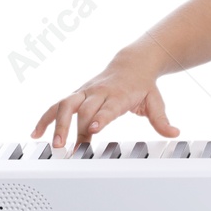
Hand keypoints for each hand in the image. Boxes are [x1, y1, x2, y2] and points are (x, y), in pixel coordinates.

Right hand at [30, 52, 177, 147]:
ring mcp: (85, 92)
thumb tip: (174, 132)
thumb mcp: (155, 102)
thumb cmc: (143, 85)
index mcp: (119, 95)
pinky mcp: (76, 94)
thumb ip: (161, 120)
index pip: (107, 107)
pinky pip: (56, 105)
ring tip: (51, 144)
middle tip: (68, 147)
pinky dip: (45, 118)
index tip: (94, 129)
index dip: (100, 117)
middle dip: (74, 128)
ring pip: (65, 105)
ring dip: (55, 124)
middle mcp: (99, 92)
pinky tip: (36, 133)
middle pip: (82, 109)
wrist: (133, 63)